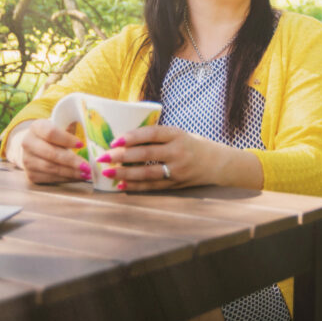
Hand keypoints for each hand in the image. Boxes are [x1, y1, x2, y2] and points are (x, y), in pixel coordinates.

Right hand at [8, 119, 89, 183]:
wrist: (36, 147)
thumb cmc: (56, 135)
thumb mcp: (62, 126)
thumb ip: (74, 126)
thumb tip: (93, 132)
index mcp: (36, 126)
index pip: (50, 133)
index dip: (66, 139)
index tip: (82, 144)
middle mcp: (28, 143)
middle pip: (51, 153)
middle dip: (72, 161)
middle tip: (88, 166)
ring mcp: (27, 160)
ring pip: (51, 168)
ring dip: (71, 172)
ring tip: (87, 173)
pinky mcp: (31, 174)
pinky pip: (50, 178)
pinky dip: (66, 179)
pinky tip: (78, 177)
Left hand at [99, 125, 217, 190]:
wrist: (218, 163)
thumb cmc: (192, 145)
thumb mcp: (178, 134)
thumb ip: (156, 137)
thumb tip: (123, 140)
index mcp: (177, 134)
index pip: (152, 134)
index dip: (132, 137)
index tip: (114, 140)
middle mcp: (178, 151)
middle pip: (146, 154)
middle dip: (121, 156)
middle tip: (103, 157)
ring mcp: (178, 170)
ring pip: (147, 173)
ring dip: (125, 174)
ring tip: (107, 173)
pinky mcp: (177, 184)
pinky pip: (153, 186)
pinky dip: (136, 186)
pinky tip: (121, 186)